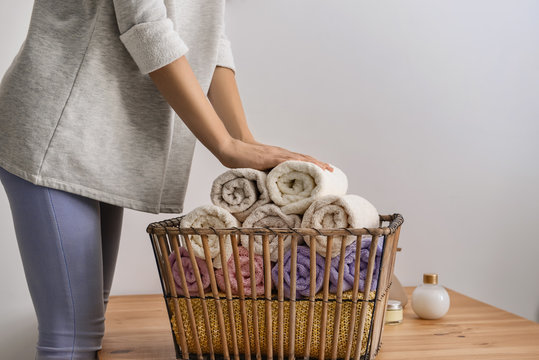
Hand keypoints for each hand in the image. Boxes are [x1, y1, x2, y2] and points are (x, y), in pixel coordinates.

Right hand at [217, 138, 333, 171]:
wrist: (231, 149)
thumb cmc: (243, 159)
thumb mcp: (259, 167)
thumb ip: (269, 173)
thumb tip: (275, 185)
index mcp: (279, 156)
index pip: (300, 159)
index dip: (313, 163)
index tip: (324, 169)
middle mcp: (280, 153)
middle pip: (304, 158)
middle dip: (319, 164)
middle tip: (331, 170)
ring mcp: (276, 155)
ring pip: (299, 158)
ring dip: (313, 163)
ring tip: (325, 169)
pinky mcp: (269, 158)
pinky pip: (286, 161)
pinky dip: (298, 164)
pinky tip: (306, 167)